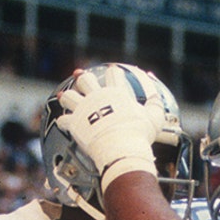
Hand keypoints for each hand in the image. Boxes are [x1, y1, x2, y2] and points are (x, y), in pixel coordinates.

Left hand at [56, 71, 161, 190]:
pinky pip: (64, 120)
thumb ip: (155, 104)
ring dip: (67, 97)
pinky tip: (63, 121)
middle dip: (83, 77)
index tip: (112, 71)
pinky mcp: (74, 123)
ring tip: (65, 97)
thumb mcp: (155, 118)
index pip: (114, 76)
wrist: (121, 149)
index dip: (113, 73)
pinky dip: (64, 121)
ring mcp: (84, 109)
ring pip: (70, 96)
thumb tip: (156, 95)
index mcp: (117, 93)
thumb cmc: (139, 134)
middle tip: (80, 75)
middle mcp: (97, 97)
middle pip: (86, 81)